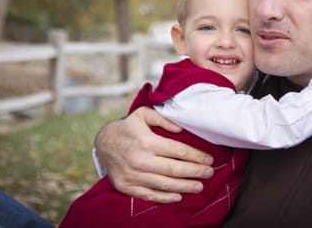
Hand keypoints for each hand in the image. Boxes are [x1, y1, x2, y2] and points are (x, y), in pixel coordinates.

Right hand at [94, 107, 214, 202]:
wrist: (102, 143)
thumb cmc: (127, 127)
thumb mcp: (142, 114)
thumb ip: (162, 119)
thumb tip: (180, 129)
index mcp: (146, 142)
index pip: (178, 151)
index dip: (196, 156)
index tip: (209, 159)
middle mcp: (140, 160)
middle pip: (174, 169)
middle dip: (195, 172)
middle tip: (210, 173)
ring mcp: (133, 175)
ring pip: (164, 184)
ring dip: (184, 187)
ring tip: (199, 186)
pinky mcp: (127, 186)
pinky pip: (149, 194)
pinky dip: (165, 197)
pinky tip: (178, 196)